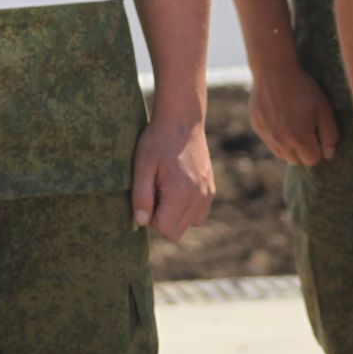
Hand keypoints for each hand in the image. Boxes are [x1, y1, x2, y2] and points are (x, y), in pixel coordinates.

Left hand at [130, 117, 213, 240]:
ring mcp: (208, 195)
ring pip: (189, 224)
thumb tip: (142, 222)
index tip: (149, 195)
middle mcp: (199, 198)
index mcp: (182, 193)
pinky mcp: (211, 191)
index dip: (152, 218)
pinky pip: (198, 214)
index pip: (166, 230)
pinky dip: (186, 208)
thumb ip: (141, 197)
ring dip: (175, 214)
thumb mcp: (142, 166)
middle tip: (156, 191)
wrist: (182, 121)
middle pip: (177, 232)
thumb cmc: (158, 142)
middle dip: (163, 218)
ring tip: (166, 188)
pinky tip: (177, 187)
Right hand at [249, 63, 340, 165]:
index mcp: (299, 138)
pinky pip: (270, 142)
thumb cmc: (303, 88)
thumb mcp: (324, 108)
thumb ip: (330, 134)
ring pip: (282, 154)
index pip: (312, 160)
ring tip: (295, 127)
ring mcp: (267, 135)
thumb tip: (328, 154)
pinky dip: (278, 138)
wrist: (274, 70)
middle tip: (308, 131)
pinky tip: (282, 120)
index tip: (319, 135)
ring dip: (291, 148)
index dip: (319, 149)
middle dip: (305, 152)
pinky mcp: (258, 127)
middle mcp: (281, 141)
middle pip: (296, 161)